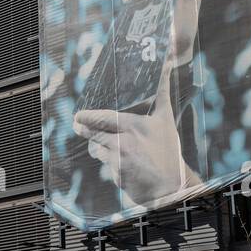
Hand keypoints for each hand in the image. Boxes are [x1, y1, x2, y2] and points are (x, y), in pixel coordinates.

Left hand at [73, 59, 197, 206]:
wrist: (172, 186)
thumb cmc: (168, 150)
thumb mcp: (165, 120)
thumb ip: (161, 93)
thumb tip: (167, 64)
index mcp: (133, 125)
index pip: (103, 118)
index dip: (87, 117)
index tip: (78, 116)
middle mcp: (124, 141)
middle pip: (94, 133)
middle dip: (84, 128)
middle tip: (78, 124)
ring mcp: (119, 160)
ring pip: (97, 149)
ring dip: (100, 147)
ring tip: (113, 147)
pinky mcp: (116, 175)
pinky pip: (106, 165)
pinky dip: (111, 163)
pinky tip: (125, 164)